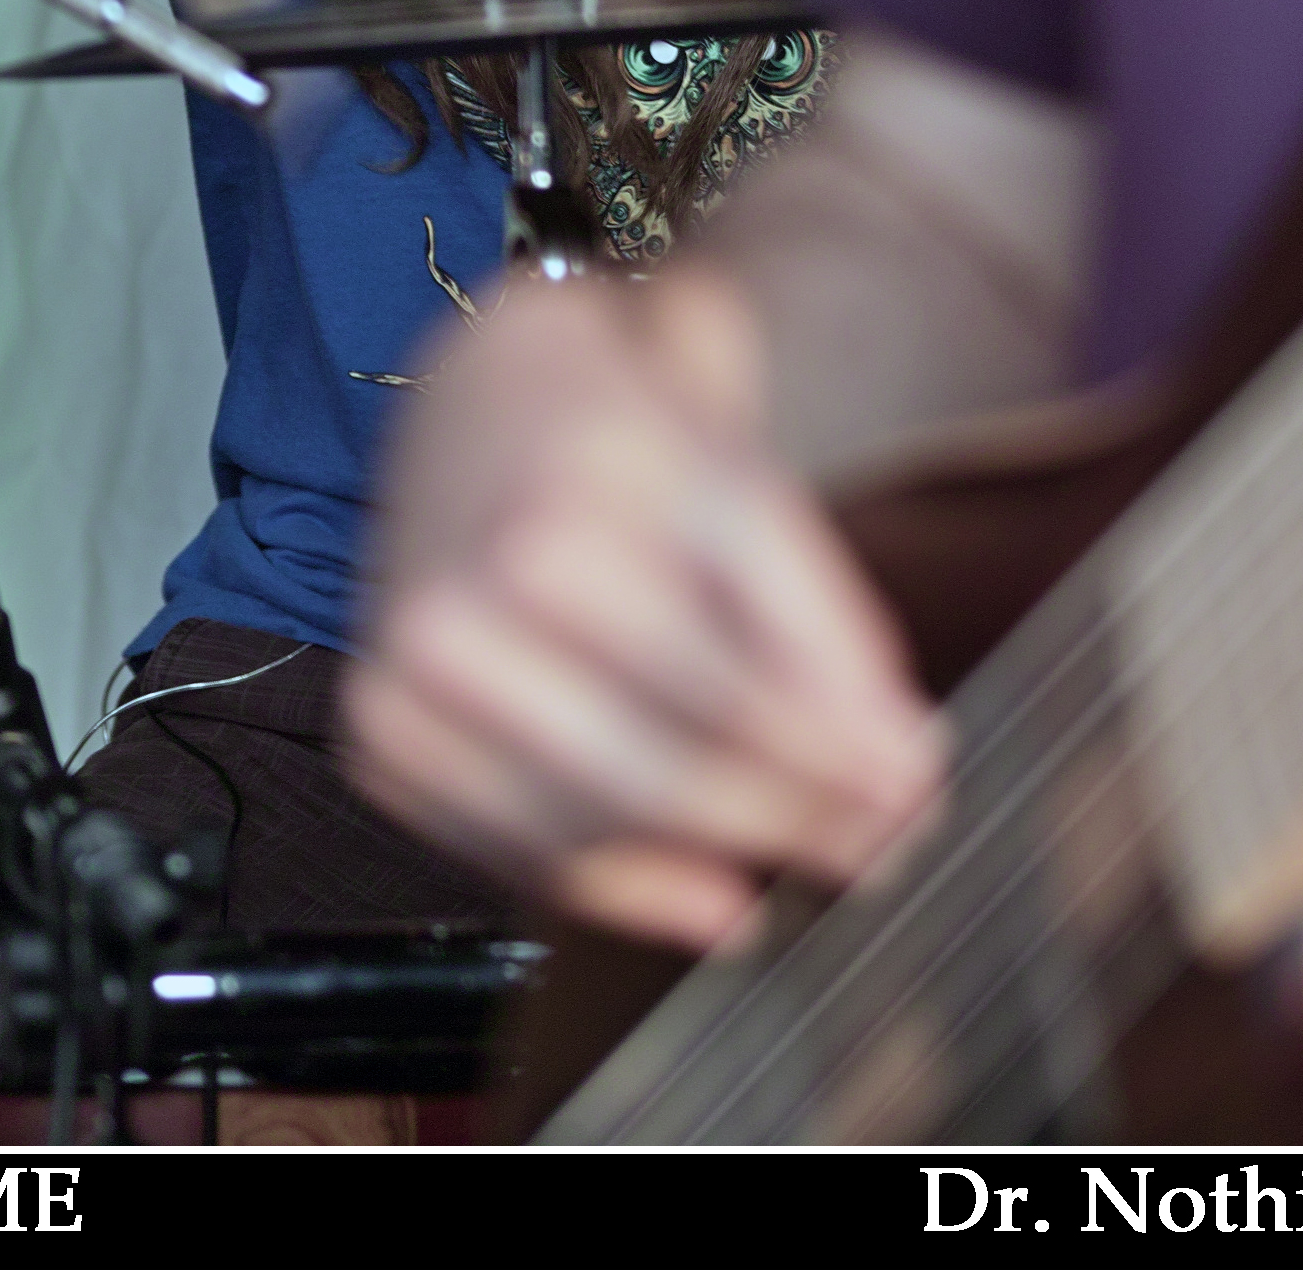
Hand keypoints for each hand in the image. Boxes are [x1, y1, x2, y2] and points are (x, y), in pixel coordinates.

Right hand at [345, 265, 947, 951]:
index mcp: (608, 474)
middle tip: (881, 846)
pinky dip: (628, 890)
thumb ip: (823, 622)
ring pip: (606, 816)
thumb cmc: (628, 445)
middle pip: (680, 752)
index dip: (841, 747)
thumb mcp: (741, 483)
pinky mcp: (385, 727)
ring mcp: (430, 652)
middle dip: (797, 816)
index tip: (917, 790)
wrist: (465, 402)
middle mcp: (502, 564)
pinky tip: (712, 900)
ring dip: (725, 860)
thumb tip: (901, 770)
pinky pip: (520, 848)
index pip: (745, 654)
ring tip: (807, 874)